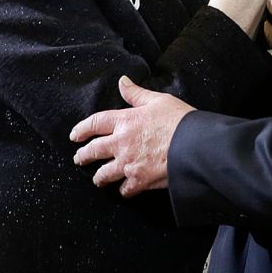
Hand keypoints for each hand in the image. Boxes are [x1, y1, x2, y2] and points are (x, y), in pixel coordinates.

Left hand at [69, 77, 194, 194]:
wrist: (195, 145)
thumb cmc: (179, 120)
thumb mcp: (158, 100)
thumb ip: (136, 94)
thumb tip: (122, 82)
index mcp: (124, 121)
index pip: (95, 123)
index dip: (82, 129)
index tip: (75, 135)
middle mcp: (121, 143)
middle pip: (94, 151)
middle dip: (84, 156)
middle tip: (79, 158)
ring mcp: (128, 163)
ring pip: (104, 174)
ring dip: (99, 177)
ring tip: (98, 179)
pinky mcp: (139, 180)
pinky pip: (125, 189)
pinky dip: (124, 190)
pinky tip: (125, 190)